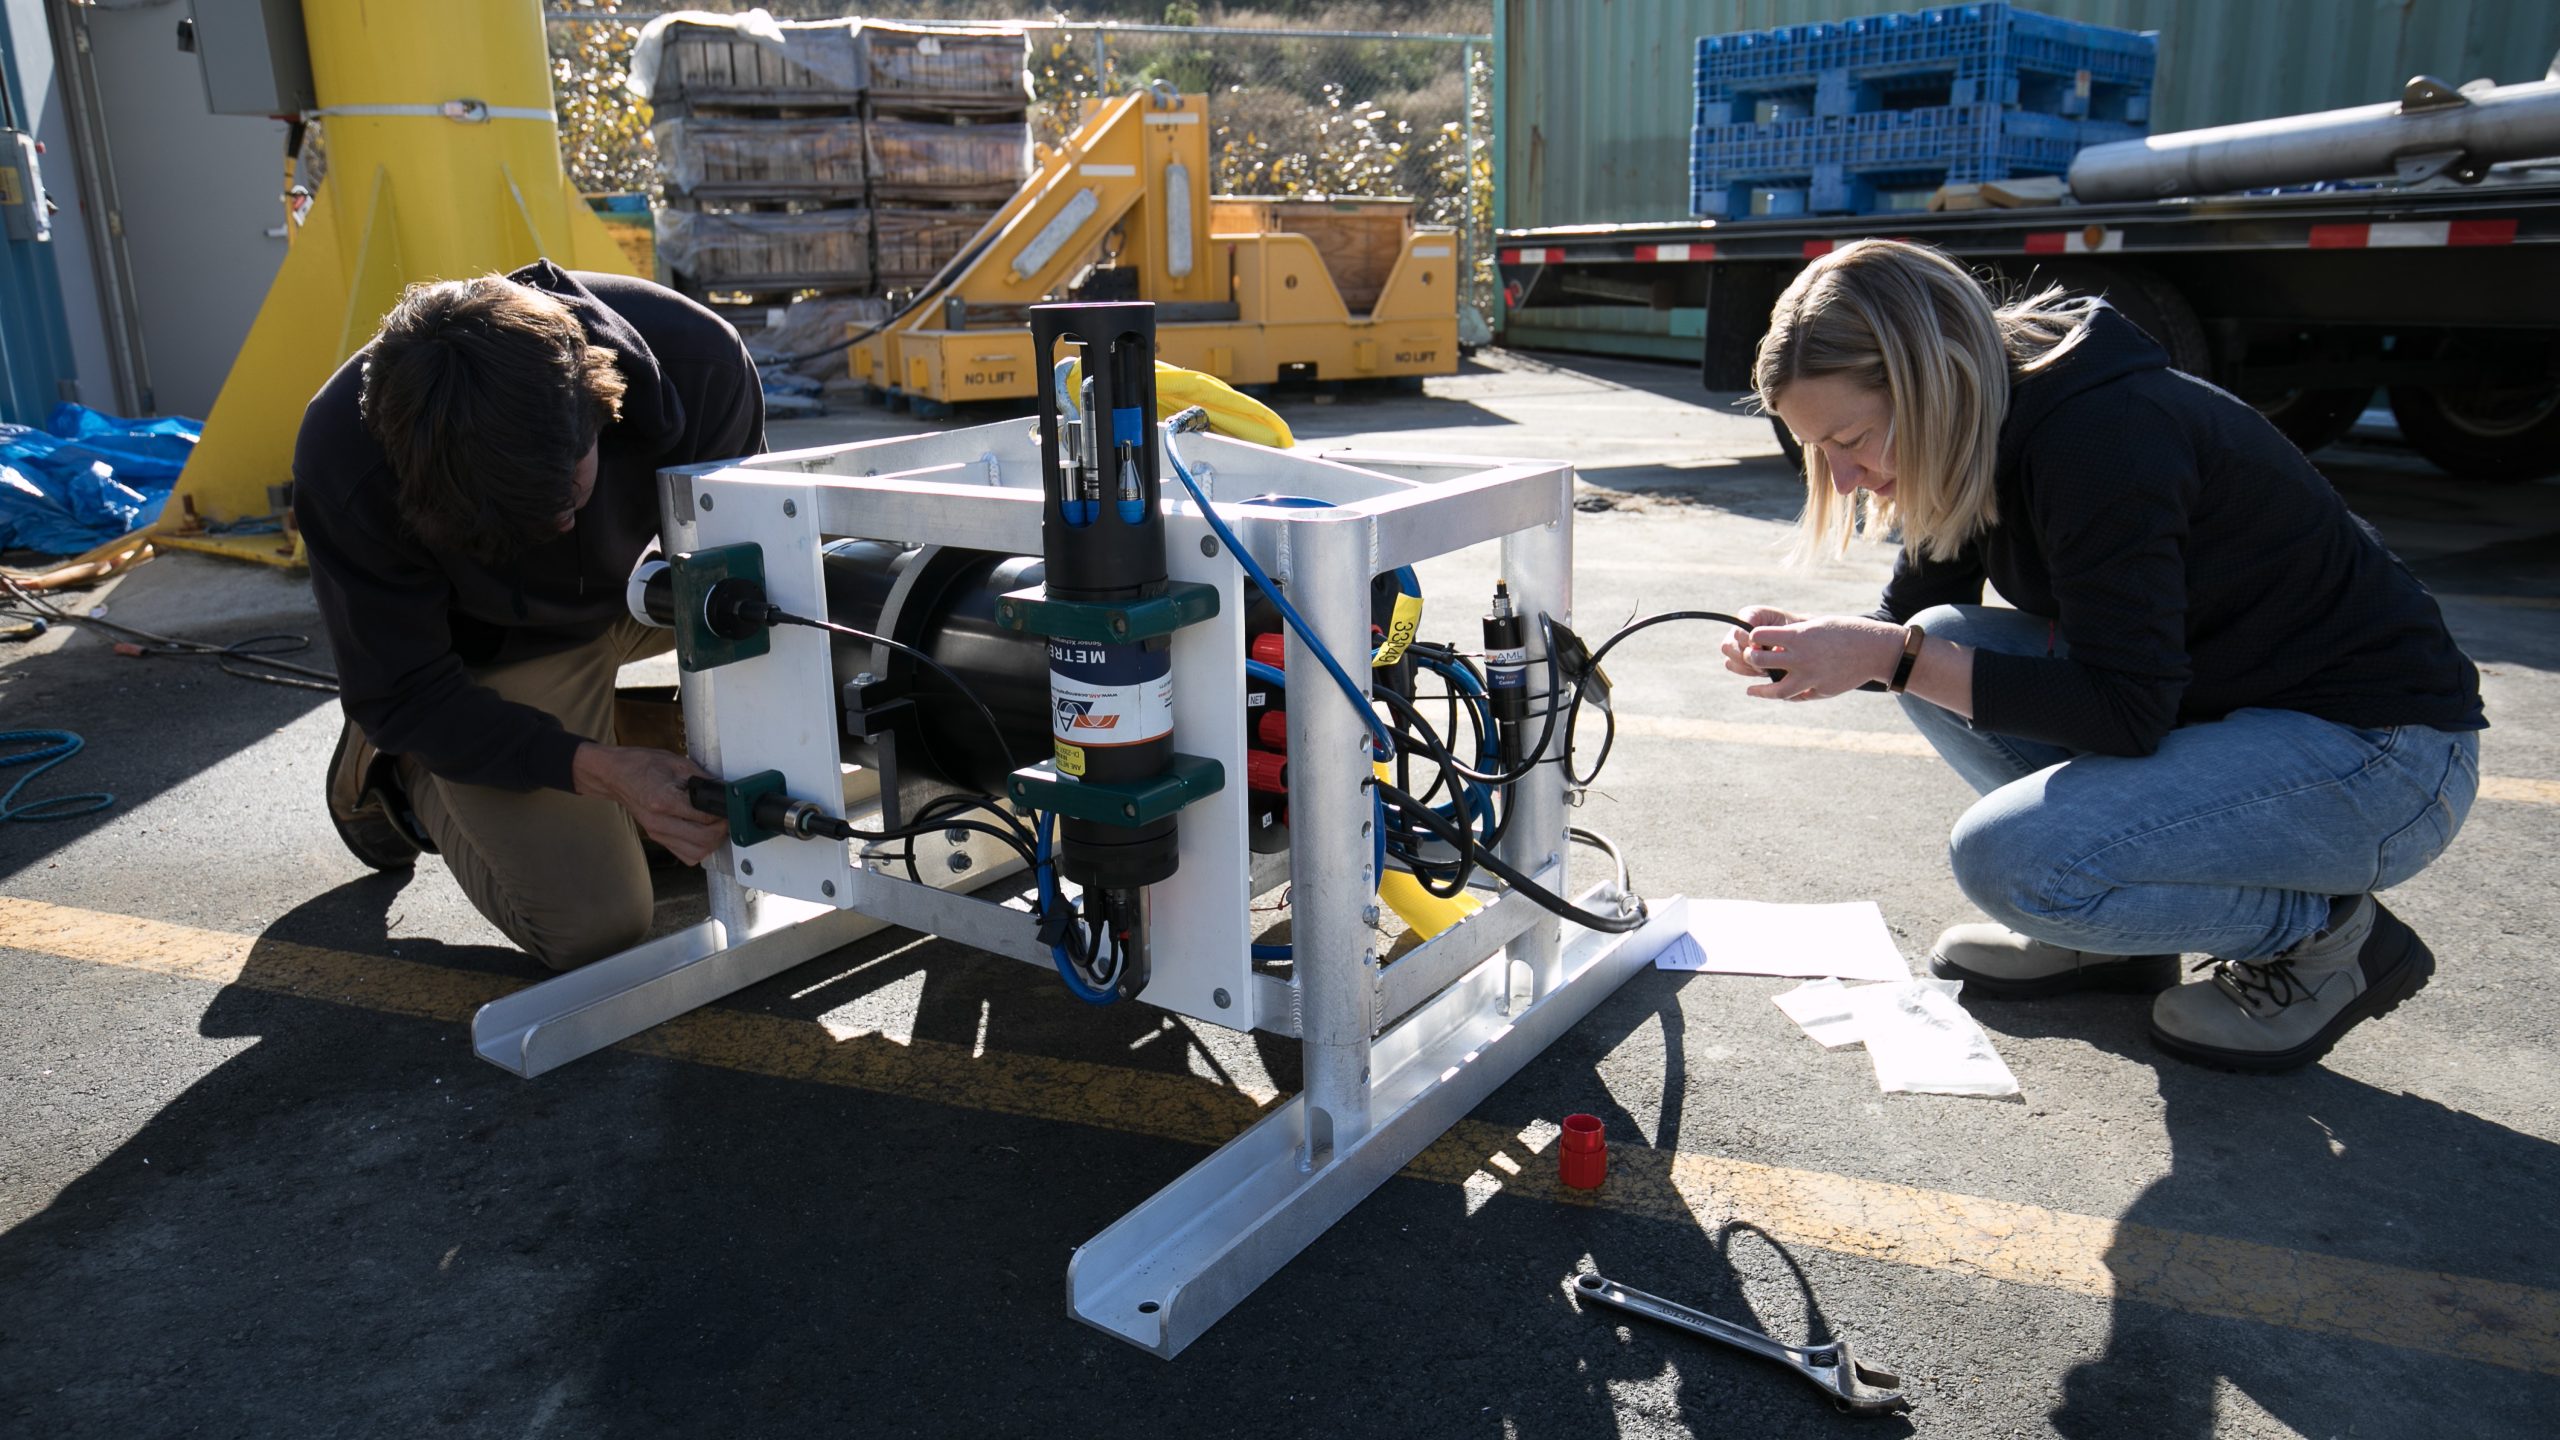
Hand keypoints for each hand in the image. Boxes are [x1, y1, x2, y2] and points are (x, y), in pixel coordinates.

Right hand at [572, 743, 729, 864]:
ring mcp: (657, 833)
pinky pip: (686, 855)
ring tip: (715, 825)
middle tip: (725, 816)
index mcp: (664, 800)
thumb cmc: (642, 765)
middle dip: (722, 829)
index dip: (723, 813)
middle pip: (704, 839)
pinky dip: (700, 848)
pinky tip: (702, 833)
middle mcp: (660, 822)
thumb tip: (725, 792)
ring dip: (712, 841)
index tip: (729, 806)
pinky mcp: (658, 838)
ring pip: (697, 853)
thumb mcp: (677, 763)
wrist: (615, 774)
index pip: (705, 817)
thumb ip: (703, 780)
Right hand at [1720, 605, 1801, 677]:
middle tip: (1764, 663)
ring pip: (1728, 657)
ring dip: (1746, 666)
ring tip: (1765, 668)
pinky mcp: (1736, 654)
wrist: (1801, 641)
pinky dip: (1745, 670)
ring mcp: (1735, 641)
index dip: (1748, 641)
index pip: (1739, 629)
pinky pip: (1731, 665)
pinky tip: (1761, 671)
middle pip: (1728, 645)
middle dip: (1746, 657)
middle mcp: (1739, 626)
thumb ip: (1774, 636)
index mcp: (1751, 614)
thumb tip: (1758, 650)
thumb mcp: (1791, 630)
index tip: (1763, 648)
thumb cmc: (1797, 633)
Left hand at [1742, 616, 1903, 701]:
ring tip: (1752, 690)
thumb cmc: (1846, 631)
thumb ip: (1794, 636)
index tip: (1754, 637)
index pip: (1759, 636)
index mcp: (1799, 636)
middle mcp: (1801, 658)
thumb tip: (1772, 641)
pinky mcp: (1821, 691)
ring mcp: (1811, 677)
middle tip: (1752, 658)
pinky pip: (1798, 696)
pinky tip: (1782, 692)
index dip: (1754, 636)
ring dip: (1761, 690)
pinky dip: (1788, 694)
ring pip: (1776, 690)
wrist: (1876, 649)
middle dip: (1752, 658)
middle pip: (1760, 661)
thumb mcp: (1818, 625)